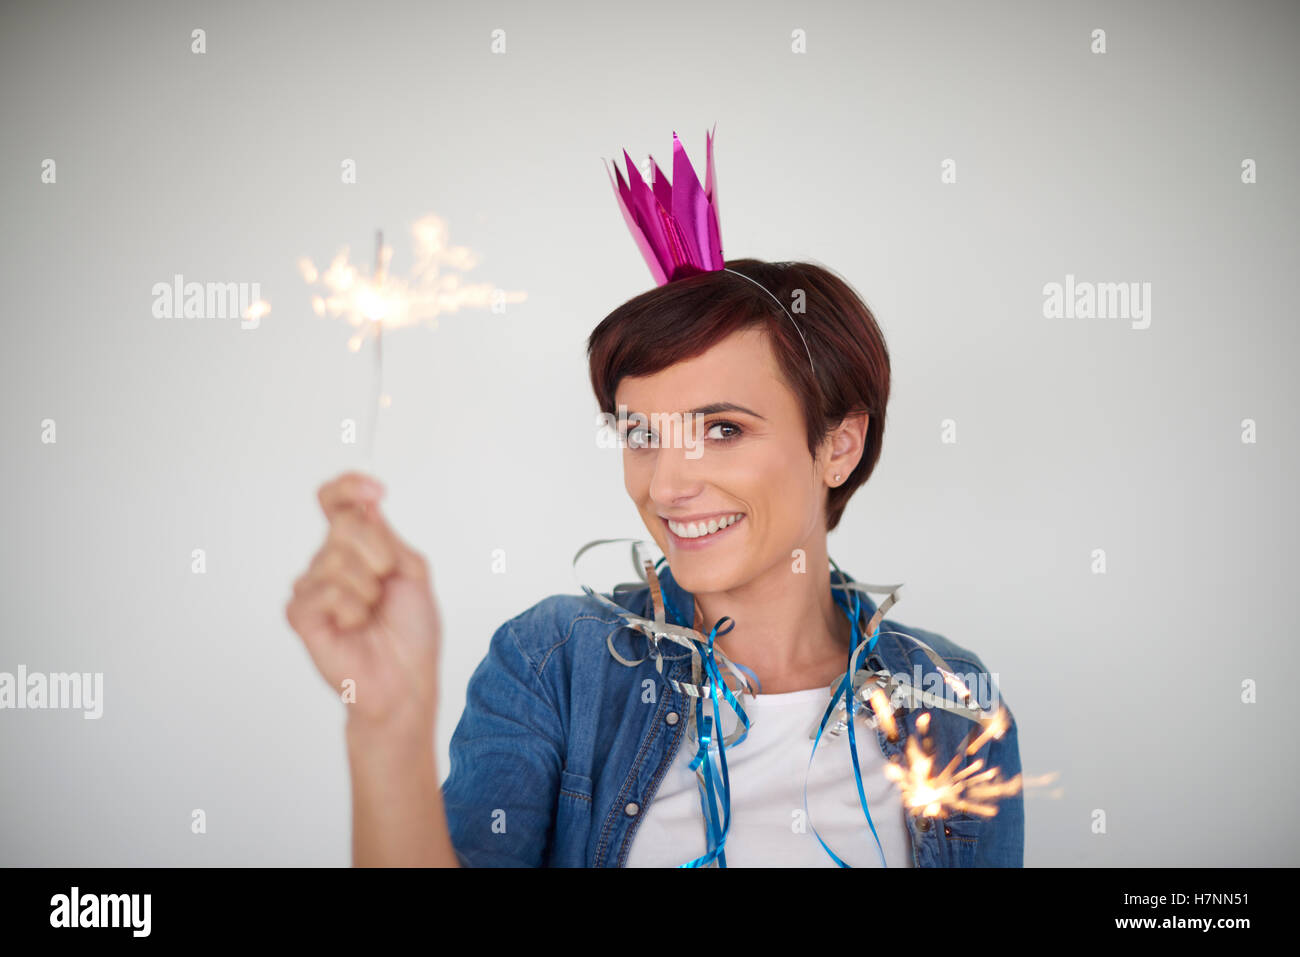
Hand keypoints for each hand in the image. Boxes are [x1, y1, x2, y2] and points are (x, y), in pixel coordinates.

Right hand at [286, 472, 441, 733]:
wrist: (406, 679)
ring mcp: (311, 587)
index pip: (335, 501)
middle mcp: (328, 562)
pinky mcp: (300, 614)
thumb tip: (367, 499)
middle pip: (345, 525)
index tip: (377, 490)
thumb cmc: (411, 631)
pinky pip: (325, 590)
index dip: (349, 486)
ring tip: (371, 614)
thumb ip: (386, 534)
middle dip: (380, 554)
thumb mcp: (412, 571)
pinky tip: (354, 626)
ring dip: (369, 590)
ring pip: (337, 559)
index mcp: (357, 547)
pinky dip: (351, 608)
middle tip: (388, 586)